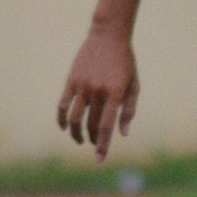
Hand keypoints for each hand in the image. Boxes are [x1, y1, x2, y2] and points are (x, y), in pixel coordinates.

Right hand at [58, 27, 138, 161]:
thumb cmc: (126, 62)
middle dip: (93, 140)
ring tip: (80, 140)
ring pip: (74, 118)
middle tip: (95, 147)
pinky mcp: (71, 81)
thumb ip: (129, 110)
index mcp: (115, 93)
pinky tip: (65, 127)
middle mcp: (97, 91)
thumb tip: (123, 134)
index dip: (102, 145)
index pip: (105, 126)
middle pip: (90, 124)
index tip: (99, 159)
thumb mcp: (134, 85)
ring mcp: (82, 86)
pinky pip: (62, 105)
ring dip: (76, 133)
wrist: (108, 37)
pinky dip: (62, 118)